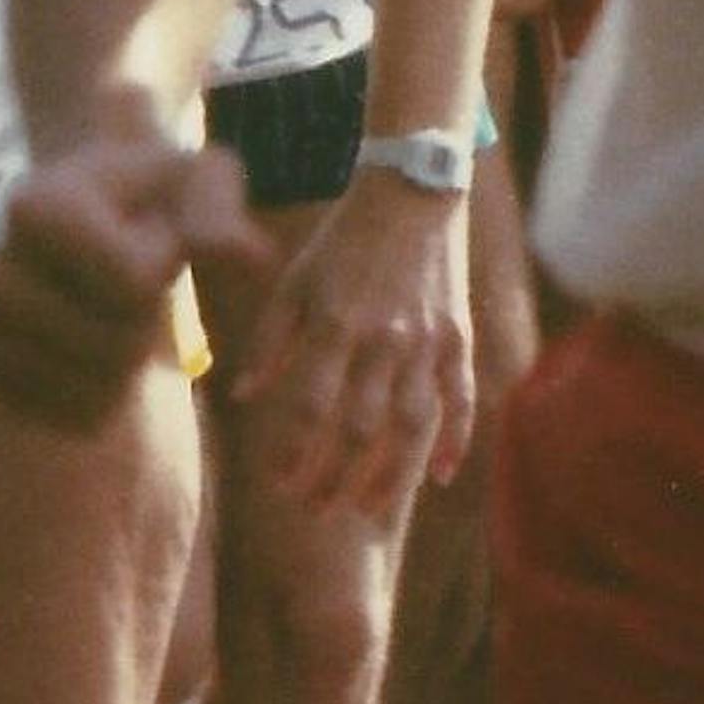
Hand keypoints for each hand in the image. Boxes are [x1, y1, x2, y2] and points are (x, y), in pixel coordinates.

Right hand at [0, 86, 266, 431]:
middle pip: (111, 346)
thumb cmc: (150, 191)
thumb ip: (220, 211)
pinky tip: (93, 356)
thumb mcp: (195, 177)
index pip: (131, 286)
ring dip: (126, 367)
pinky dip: (99, 400)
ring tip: (109, 315)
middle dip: (146, 324)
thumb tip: (247, 258)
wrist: (81, 204)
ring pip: (90, 390)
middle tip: (132, 285)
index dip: (163, 270)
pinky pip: (68, 419)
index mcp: (35, 208)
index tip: (147, 236)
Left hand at [234, 168, 472, 518]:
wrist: (410, 192)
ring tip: (366, 511)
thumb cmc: (342, 241)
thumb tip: (242, 396)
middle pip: (360, 429)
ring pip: (411, 427)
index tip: (279, 486)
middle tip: (315, 511)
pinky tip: (441, 477)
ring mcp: (426, 342)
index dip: (294, 454)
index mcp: (334, 323)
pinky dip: (455, 441)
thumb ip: (269, 340)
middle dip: (335, 479)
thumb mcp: (295, 281)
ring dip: (390, 477)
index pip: (310, 408)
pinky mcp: (459, 338)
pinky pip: (461, 400)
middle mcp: (382, 339)